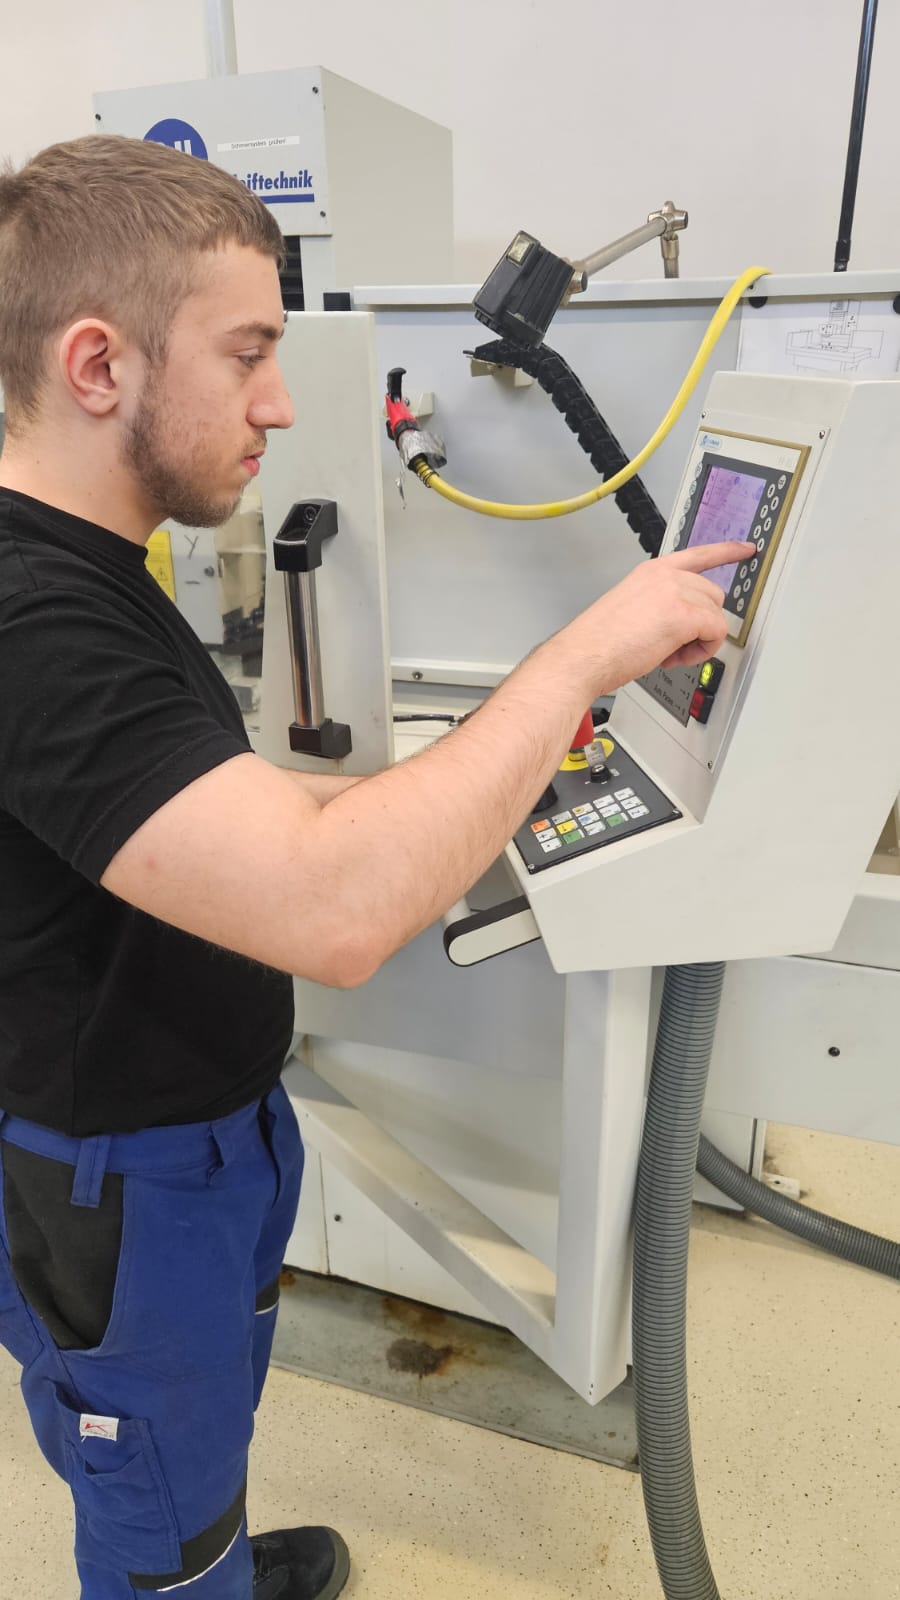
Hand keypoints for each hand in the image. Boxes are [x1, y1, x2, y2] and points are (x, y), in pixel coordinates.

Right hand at [565, 541, 755, 692]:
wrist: (583, 656)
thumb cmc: (598, 643)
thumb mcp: (631, 608)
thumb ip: (659, 605)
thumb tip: (680, 625)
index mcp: (652, 572)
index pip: (698, 555)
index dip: (727, 552)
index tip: (746, 549)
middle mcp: (666, 576)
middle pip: (713, 594)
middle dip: (701, 623)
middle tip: (673, 644)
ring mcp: (676, 592)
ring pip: (716, 615)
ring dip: (699, 640)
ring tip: (668, 652)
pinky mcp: (684, 615)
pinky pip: (716, 633)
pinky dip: (701, 652)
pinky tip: (674, 657)